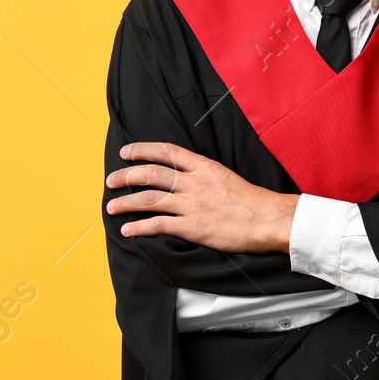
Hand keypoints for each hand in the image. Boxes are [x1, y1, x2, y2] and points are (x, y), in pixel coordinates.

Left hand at [105, 142, 298, 252]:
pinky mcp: (193, 227)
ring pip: (150, 199)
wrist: (267, 219)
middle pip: (151, 174)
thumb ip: (202, 174)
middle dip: (126, 176)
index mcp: (203, 166)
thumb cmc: (250, 200)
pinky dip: (139, 227)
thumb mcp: (225, 176)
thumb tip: (182, 175)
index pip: (166, 151)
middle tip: (111, 180)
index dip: (142, 150)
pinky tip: (128, 229)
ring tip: (111, 207)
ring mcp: (192, 205)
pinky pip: (158, 225)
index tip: (126, 152)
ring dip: (126, 202)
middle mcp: (194, 182)